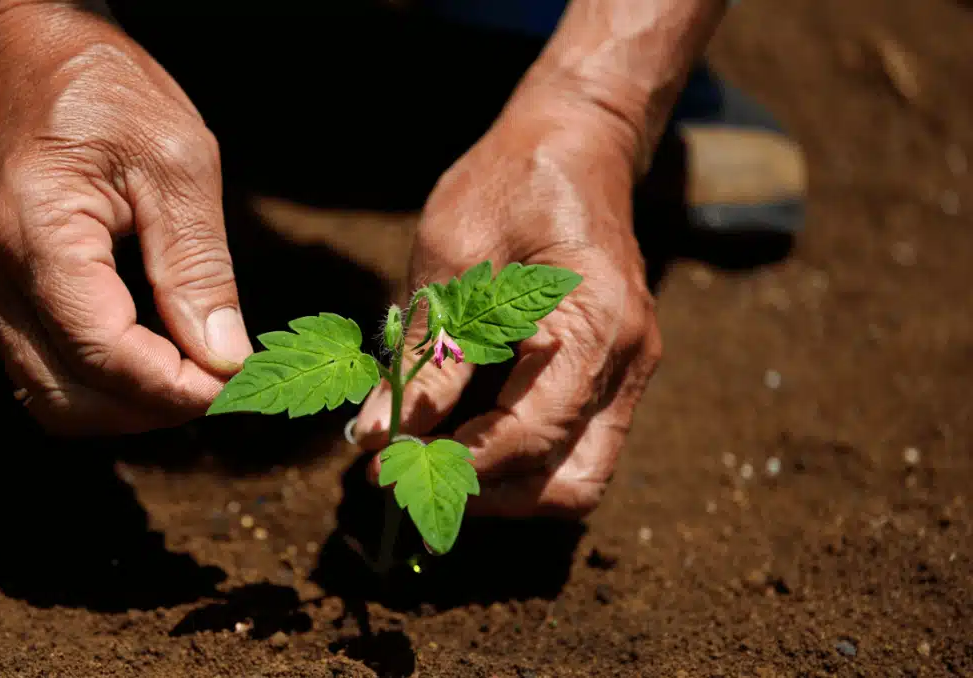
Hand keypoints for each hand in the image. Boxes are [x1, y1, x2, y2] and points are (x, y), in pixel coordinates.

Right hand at [0, 7, 251, 433]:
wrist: (33, 57)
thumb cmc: (107, 93)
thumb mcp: (178, 160)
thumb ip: (198, 265)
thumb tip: (224, 358)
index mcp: (33, 230)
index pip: (100, 350)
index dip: (171, 386)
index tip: (233, 384)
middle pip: (67, 396)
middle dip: (150, 409)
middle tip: (218, 385)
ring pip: (47, 397)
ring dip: (124, 407)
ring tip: (189, 376)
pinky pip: (38, 369)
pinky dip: (98, 384)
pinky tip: (150, 359)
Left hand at [353, 104, 661, 517]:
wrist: (574, 142)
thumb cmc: (510, 183)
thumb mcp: (454, 257)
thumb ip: (428, 352)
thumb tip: (379, 434)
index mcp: (595, 322)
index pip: (533, 434)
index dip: (458, 465)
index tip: (388, 468)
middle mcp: (626, 360)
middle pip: (571, 483)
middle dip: (489, 498)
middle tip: (410, 480)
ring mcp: (627, 371)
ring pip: (576, 475)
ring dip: (504, 488)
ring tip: (428, 463)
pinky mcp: (610, 373)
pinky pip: (573, 444)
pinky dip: (517, 459)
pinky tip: (459, 436)